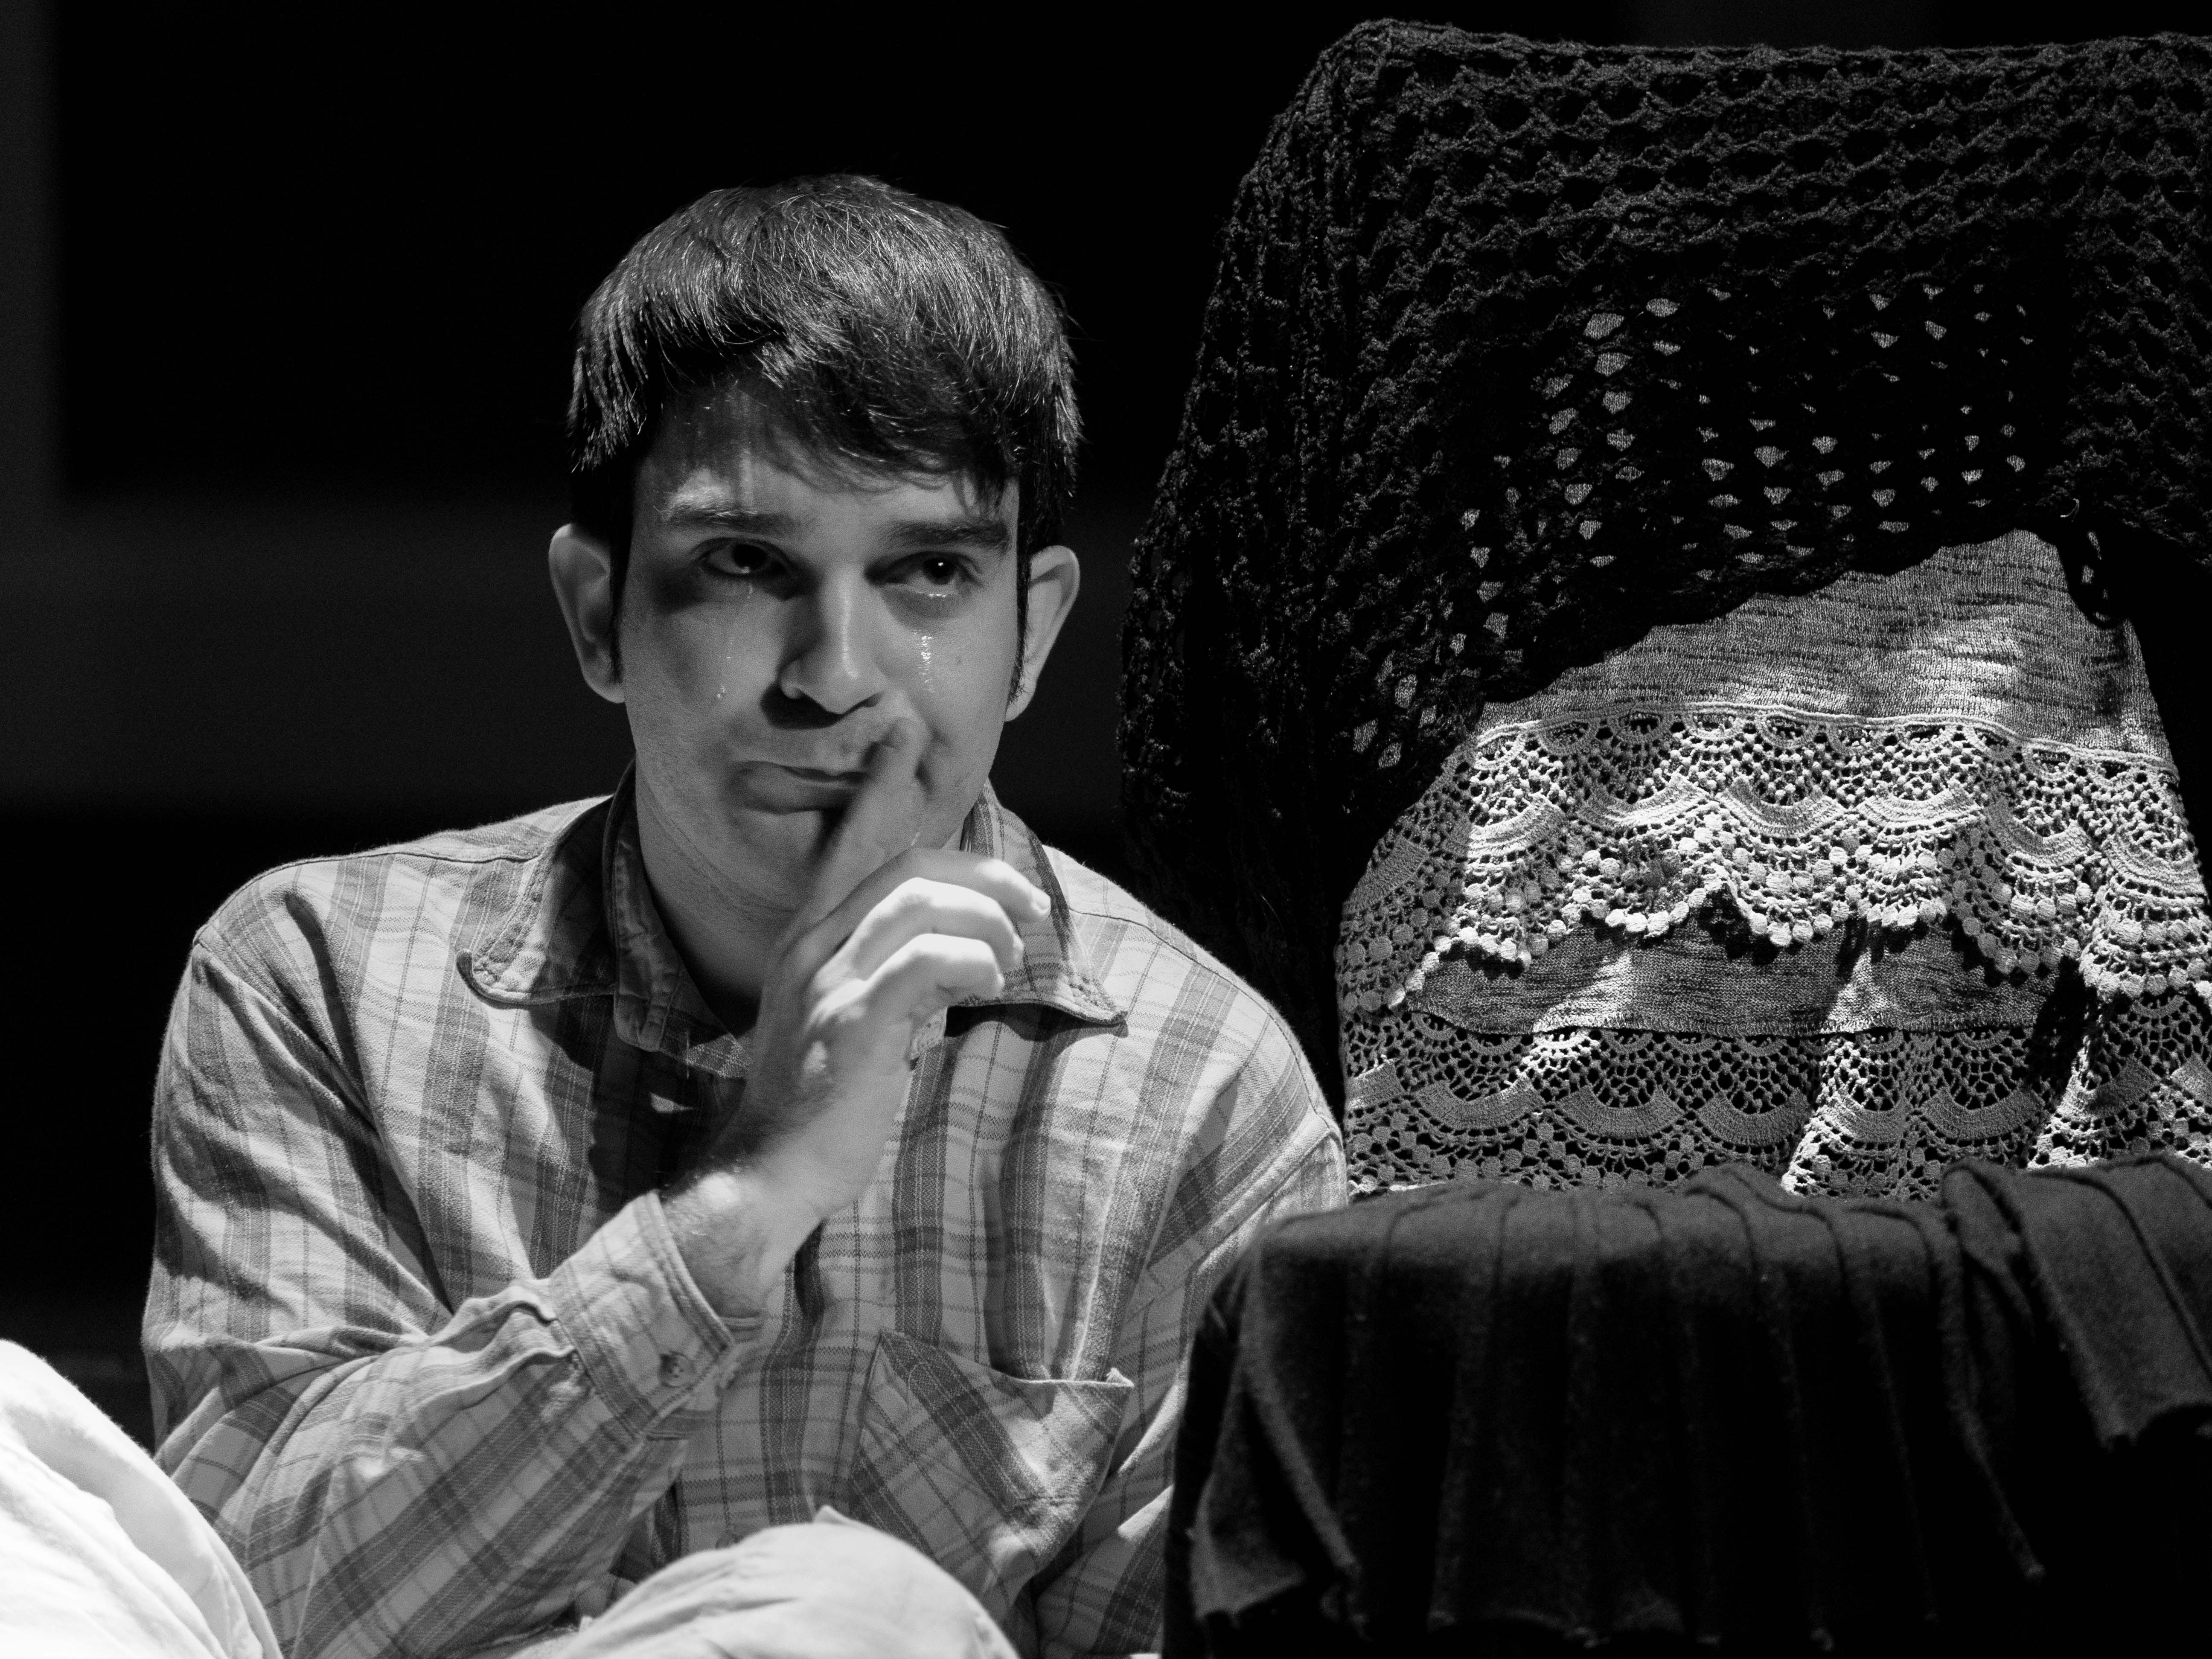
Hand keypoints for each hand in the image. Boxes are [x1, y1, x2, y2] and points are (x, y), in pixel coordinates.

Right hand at [664, 721, 1047, 1315]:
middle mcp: (811, 948)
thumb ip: (895, 975)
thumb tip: (959, 954)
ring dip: (984, 920)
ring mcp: (826, 985)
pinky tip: (988, 982)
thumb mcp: (854, 1019)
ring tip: (1009, 958)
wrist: (766, 1174)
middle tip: (1030, 907)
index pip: (850, 845)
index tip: (905, 735)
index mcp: (810, 939)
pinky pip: (920, 964)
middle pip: (906, 866)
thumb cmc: (821, 1100)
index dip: (880, 790)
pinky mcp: (850, 1028)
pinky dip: (968, 961)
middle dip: (981, 873)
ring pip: (918, 904)